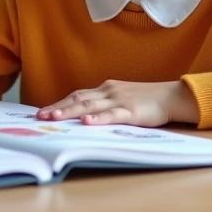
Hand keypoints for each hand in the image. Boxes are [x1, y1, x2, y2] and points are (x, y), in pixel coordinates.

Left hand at [37, 80, 197, 126]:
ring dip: (70, 112)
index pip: (76, 95)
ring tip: (54, 117)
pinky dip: (98, 118)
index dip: (59, 103)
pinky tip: (87, 122)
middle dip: (57, 108)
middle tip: (40, 116)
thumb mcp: (121, 99)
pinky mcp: (131, 111)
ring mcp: (119, 100)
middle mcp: (108, 92)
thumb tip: (84, 116)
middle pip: (78, 99)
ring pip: (90, 105)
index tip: (42, 111)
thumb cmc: (146, 100)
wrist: (171, 96)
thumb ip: (104, 105)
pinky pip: (112, 115)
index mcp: (104, 89)